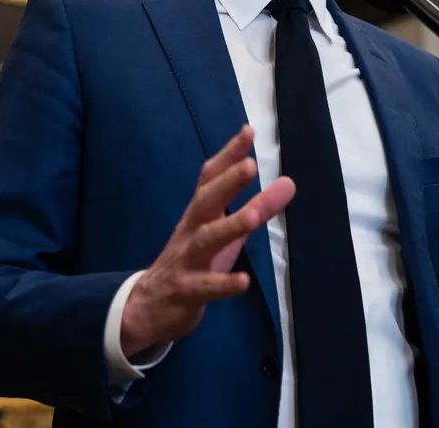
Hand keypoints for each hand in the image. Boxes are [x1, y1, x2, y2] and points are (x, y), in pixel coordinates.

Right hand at [121, 125, 294, 356]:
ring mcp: (186, 261)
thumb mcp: (228, 233)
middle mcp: (191, 230)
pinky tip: (243, 281)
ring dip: (229, 227)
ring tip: (253, 216)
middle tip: (250, 165)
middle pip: (206, 201)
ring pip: (206, 241)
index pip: (211, 178)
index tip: (249, 131)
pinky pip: (205, 288)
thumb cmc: (195, 260)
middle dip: (227, 183)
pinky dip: (223, 284)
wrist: (148, 306)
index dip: (229, 155)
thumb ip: (258, 207)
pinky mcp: (185, 292)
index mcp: (199, 214)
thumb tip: (290, 182)